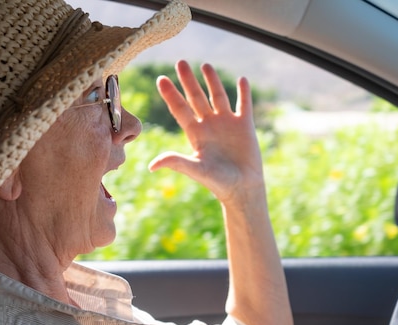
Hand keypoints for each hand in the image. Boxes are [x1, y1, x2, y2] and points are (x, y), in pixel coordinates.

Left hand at [149, 60, 264, 206]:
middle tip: (180, 62)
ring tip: (205, 65)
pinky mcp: (245, 126)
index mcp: (195, 134)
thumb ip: (176, 162)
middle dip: (188, 81)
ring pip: (218, 97)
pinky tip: (241, 80)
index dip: (171, 95)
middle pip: (196, 98)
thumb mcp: (196, 170)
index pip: (180, 109)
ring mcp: (227, 124)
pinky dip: (243, 93)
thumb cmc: (218, 182)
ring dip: (212, 81)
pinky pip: (243, 105)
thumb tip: (152, 165)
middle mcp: (209, 125)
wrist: (242, 189)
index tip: (161, 79)